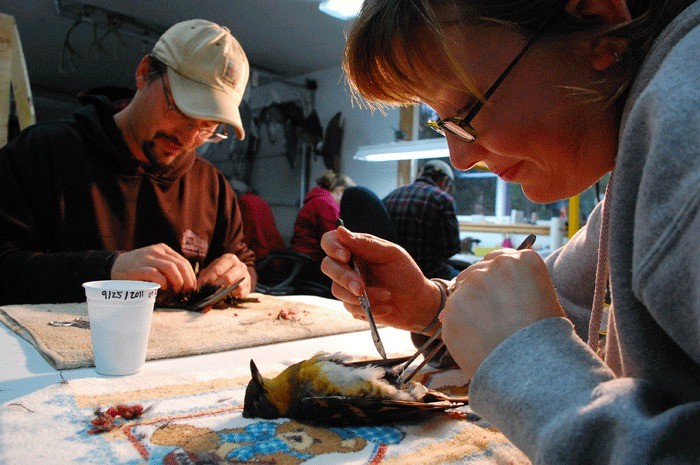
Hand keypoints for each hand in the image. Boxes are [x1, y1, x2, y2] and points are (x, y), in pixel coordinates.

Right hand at [111, 244, 196, 292]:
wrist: (114, 266)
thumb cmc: (139, 268)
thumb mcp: (155, 262)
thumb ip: (169, 268)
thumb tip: (186, 283)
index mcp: (163, 249)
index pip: (183, 261)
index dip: (191, 275)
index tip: (191, 287)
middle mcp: (156, 251)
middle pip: (180, 265)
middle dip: (187, 280)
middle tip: (186, 291)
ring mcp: (147, 258)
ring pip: (171, 268)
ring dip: (178, 281)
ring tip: (177, 290)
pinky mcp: (138, 268)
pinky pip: (156, 274)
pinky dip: (163, 282)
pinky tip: (164, 288)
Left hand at [197, 253, 250, 296]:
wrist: (236, 273)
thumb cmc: (220, 272)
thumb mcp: (211, 270)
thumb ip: (204, 278)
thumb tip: (198, 288)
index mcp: (229, 259)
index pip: (218, 269)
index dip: (209, 279)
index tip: (202, 286)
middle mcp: (239, 265)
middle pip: (228, 278)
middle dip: (217, 287)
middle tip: (208, 294)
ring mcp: (246, 275)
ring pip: (236, 286)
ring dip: (225, 293)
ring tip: (217, 297)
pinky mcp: (249, 285)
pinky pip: (242, 293)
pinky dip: (234, 296)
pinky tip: (227, 297)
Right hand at [320, 226, 440, 331]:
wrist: (418, 304)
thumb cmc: (407, 274)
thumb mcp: (392, 255)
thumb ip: (366, 244)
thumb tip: (342, 231)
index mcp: (357, 248)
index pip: (331, 242)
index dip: (332, 247)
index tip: (345, 256)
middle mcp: (349, 266)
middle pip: (327, 266)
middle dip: (344, 278)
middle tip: (361, 287)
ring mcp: (349, 286)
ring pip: (337, 290)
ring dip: (363, 296)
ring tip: (387, 296)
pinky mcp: (353, 305)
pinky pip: (350, 308)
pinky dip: (370, 309)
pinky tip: (386, 308)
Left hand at [440, 248, 564, 378]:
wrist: (533, 371)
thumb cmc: (545, 340)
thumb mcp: (544, 301)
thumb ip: (516, 286)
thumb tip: (491, 286)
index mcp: (524, 261)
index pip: (498, 260)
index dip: (496, 281)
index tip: (500, 298)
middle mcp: (496, 266)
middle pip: (476, 272)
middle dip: (480, 293)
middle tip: (492, 319)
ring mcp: (471, 285)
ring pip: (460, 293)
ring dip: (467, 309)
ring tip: (486, 334)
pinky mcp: (452, 307)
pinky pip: (450, 314)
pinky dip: (458, 327)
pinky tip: (475, 342)